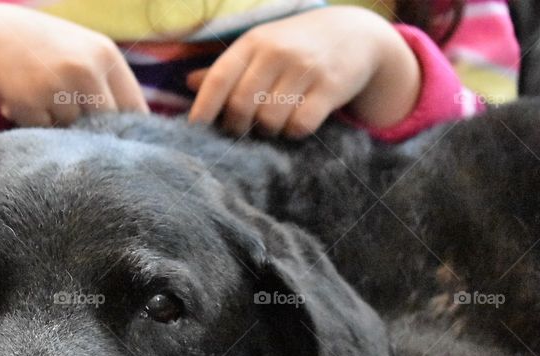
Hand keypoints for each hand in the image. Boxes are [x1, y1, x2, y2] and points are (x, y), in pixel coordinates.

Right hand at [0, 4, 147, 125]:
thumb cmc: (46, 51)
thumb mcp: (84, 55)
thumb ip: (109, 87)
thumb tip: (136, 136)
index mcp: (106, 55)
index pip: (134, 110)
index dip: (130, 134)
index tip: (122, 147)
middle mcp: (85, 70)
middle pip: (105, 128)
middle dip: (95, 135)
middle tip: (77, 130)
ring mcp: (57, 86)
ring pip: (73, 133)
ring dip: (61, 129)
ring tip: (45, 103)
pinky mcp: (30, 102)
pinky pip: (44, 134)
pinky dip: (36, 126)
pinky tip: (27, 104)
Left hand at [187, 6, 420, 137]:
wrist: (355, 33)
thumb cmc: (294, 46)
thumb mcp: (260, 48)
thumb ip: (227, 68)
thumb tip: (189, 83)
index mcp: (253, 42)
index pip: (218, 79)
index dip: (203, 108)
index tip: (195, 130)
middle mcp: (277, 52)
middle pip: (241, 106)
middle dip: (236, 126)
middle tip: (242, 130)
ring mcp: (305, 68)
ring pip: (269, 119)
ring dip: (267, 131)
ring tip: (272, 123)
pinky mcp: (330, 86)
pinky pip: (300, 125)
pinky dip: (294, 132)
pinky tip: (296, 122)